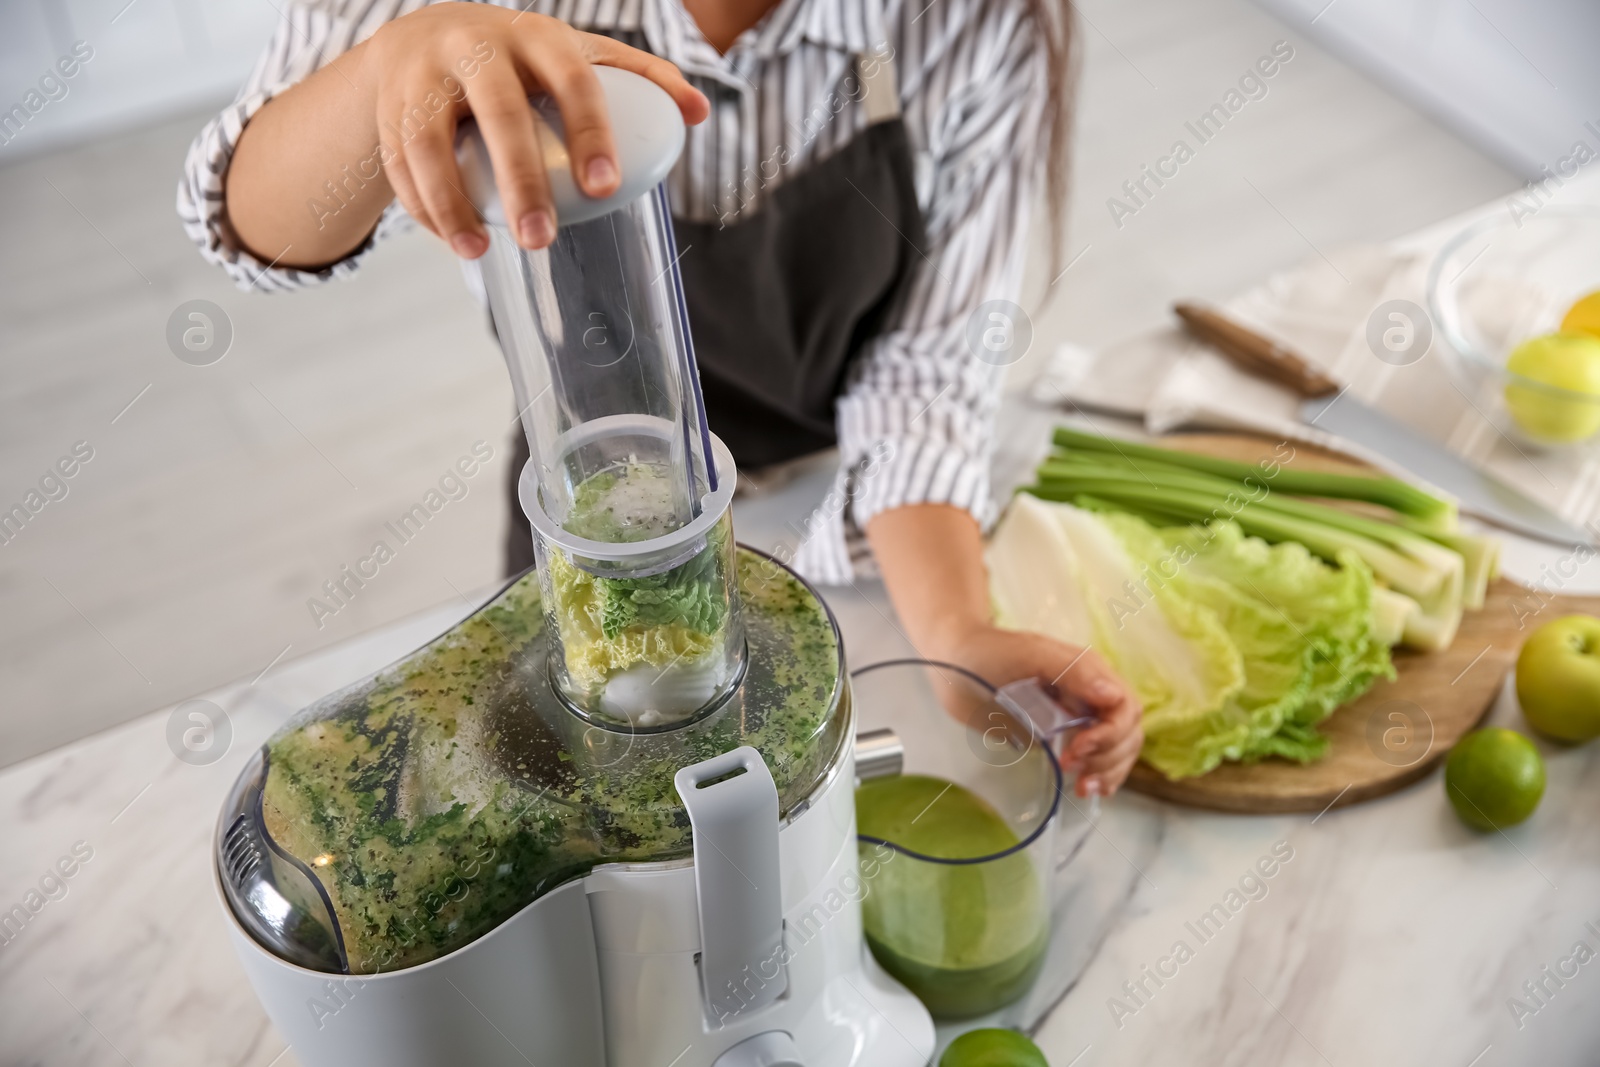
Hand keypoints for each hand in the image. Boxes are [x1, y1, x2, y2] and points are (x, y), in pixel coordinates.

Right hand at [362, 3, 707, 255]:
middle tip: (542, 239)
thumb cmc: (523, 59)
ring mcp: (422, 73)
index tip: (606, 188)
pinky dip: (423, 206)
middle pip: (498, 113)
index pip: (571, 79)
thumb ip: (639, 79)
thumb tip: (697, 113)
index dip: (590, 131)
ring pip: (427, 141)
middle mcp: (473, 45)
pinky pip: (399, 163)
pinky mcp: (387, 105)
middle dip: (520, 179)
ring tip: (477, 252)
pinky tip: (453, 239)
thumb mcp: (575, 56)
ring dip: (451, 203)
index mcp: (535, 35)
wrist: (423, 37)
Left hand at [932, 624, 1143, 797]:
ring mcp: (1078, 717)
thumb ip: (1074, 672)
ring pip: (1118, 749)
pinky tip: (1086, 788)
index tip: (1077, 749)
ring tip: (1083, 787)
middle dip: (1110, 757)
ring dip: (1109, 771)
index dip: (1110, 734)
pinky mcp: (1062, 736)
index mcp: (1091, 673)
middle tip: (1076, 773)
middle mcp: (1091, 696)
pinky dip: (1100, 775)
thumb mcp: (1032, 654)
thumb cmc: (991, 651)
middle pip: (1127, 733)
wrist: (957, 662)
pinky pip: (1097, 758)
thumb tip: (1113, 697)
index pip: (1124, 709)